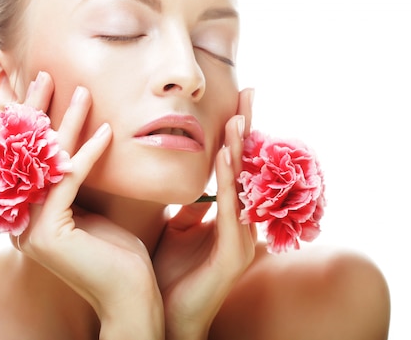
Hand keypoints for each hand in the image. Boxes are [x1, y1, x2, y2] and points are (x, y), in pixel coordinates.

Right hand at [11, 72, 162, 337]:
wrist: (132, 297)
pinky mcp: (49, 233)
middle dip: (38, 112)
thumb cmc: (119, 254)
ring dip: (66, 123)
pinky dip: (89, 154)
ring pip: (46, 163)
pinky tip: (107, 131)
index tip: (48, 87)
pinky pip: (70, 181)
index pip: (25, 157)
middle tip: (49, 75)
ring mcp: (30, 228)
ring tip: (81, 91)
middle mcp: (19, 220)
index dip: (35, 121)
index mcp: (27, 214)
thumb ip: (78, 180)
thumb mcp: (95, 208)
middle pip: (25, 154)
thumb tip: (86, 139)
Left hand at [152, 89, 256, 339]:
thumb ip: (187, 207)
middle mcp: (241, 225)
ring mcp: (241, 240)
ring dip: (239, 151)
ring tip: (237, 118)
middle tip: (248, 93)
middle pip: (244, 168)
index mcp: (227, 217)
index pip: (232, 166)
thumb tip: (189, 187)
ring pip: (242, 186)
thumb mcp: (175, 230)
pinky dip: (227, 182)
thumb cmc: (166, 273)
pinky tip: (224, 157)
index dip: (235, 134)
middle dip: (245, 130)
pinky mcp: (233, 256)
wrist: (162, 316)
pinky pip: (231, 211)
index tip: (236, 100)